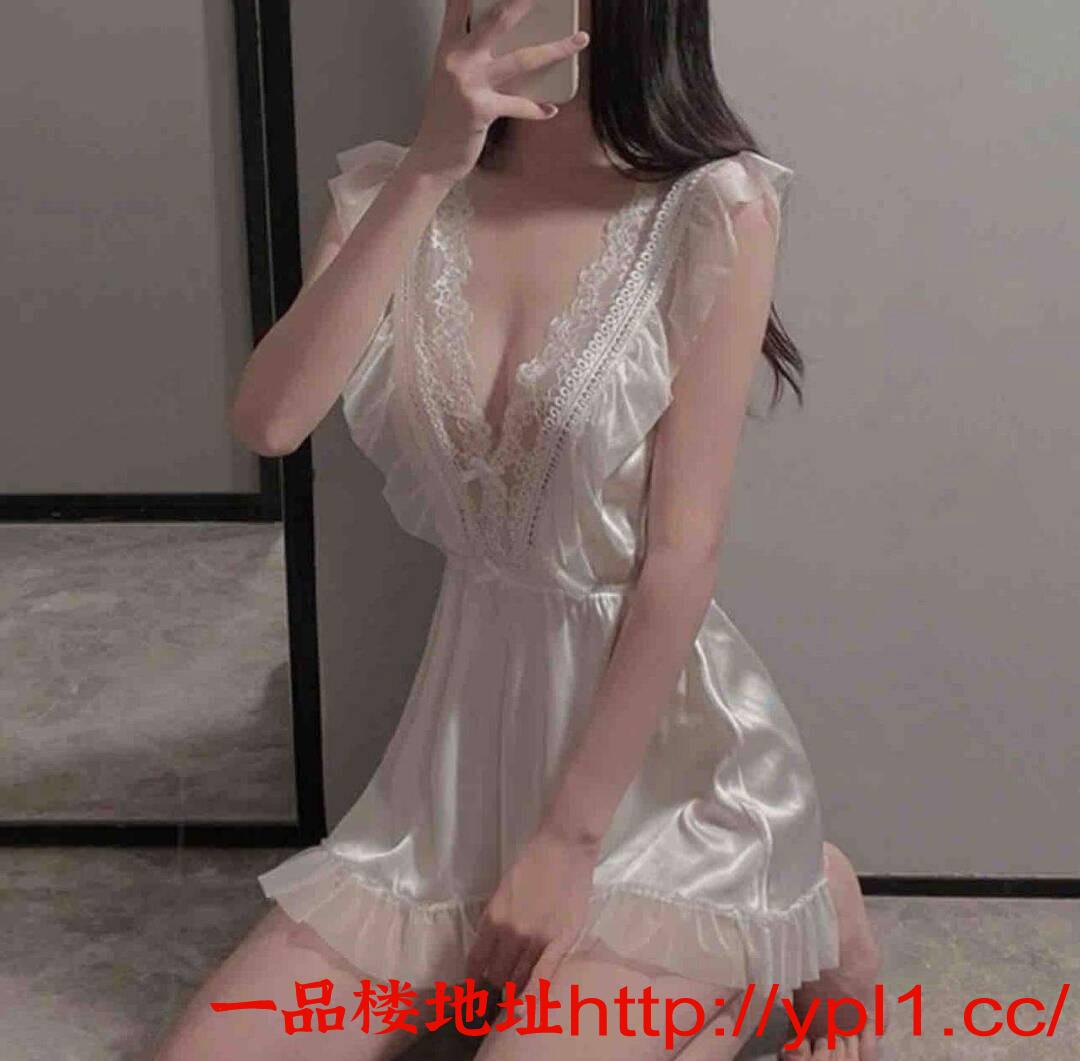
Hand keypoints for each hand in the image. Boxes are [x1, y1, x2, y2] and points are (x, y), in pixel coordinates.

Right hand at [403, 0, 589, 184]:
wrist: (432, 156)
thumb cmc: (446, 115)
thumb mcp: (450, 76)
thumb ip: (470, 52)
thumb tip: (509, 40)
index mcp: (449, 45)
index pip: (459, 3)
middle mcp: (458, 58)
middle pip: (498, 19)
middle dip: (524, 2)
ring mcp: (469, 84)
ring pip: (522, 59)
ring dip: (556, 49)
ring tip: (579, 40)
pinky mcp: (481, 111)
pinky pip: (519, 105)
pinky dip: (537, 108)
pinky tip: (550, 109)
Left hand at [465, 825, 597, 996]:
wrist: (564, 847)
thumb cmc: (533, 862)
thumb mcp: (503, 890)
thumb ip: (495, 919)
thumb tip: (489, 946)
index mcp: (493, 918)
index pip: (476, 961)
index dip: (473, 981)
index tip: (472, 993)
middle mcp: (511, 933)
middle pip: (496, 975)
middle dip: (493, 989)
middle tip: (494, 1000)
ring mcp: (537, 939)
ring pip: (518, 979)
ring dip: (512, 993)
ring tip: (510, 1007)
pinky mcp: (561, 941)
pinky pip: (543, 976)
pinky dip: (532, 995)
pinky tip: (525, 1008)